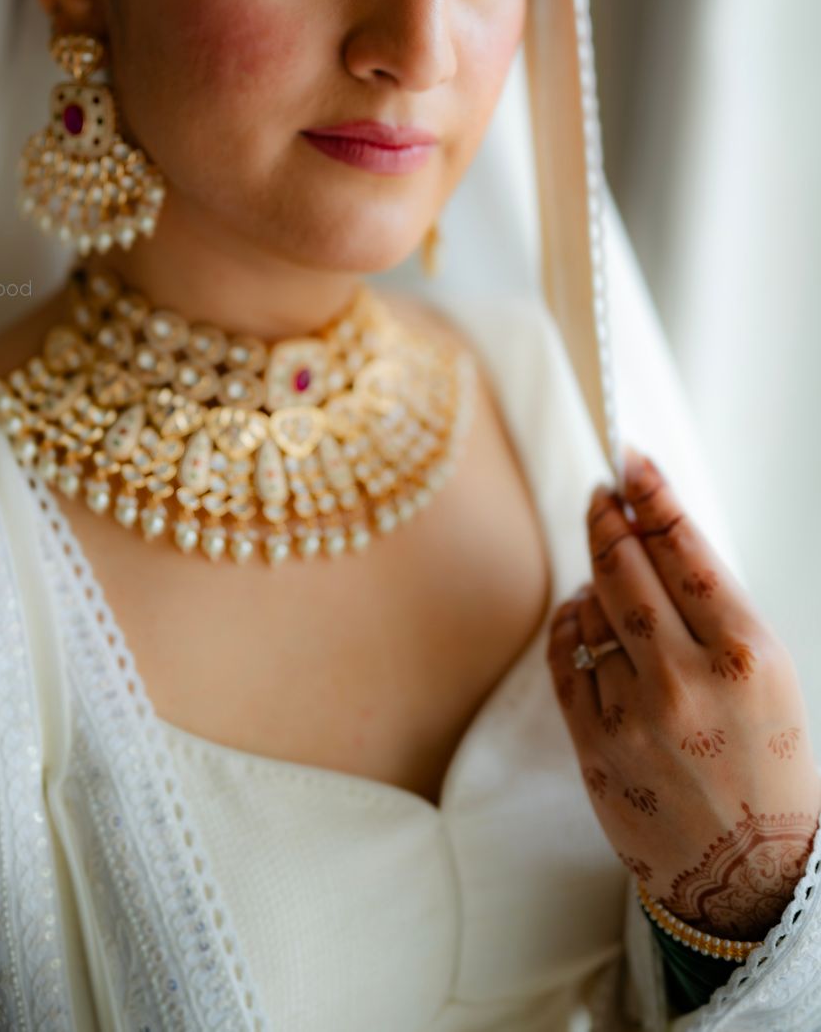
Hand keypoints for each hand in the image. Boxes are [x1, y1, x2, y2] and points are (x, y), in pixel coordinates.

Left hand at [547, 446, 820, 940]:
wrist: (750, 874)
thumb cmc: (767, 762)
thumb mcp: (766, 674)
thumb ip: (709, 605)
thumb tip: (650, 529)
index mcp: (746, 655)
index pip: (684, 547)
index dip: (651, 493)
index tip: (630, 459)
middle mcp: (687, 680)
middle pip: (625, 565)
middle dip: (607, 516)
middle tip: (600, 492)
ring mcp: (635, 714)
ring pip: (591, 609)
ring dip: (594, 578)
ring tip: (609, 572)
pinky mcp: (594, 745)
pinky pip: (564, 658)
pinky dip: (569, 625)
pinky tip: (582, 613)